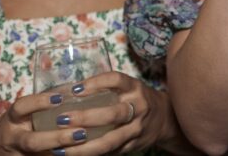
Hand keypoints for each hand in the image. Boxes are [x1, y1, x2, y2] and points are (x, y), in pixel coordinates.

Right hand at [0, 90, 92, 153]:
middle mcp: (14, 139)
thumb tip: (77, 89)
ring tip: (82, 145)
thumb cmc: (15, 125)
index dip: (39, 102)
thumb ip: (43, 104)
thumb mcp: (22, 112)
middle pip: (32, 142)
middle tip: (80, 133)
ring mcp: (19, 155)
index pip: (21, 108)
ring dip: (62, 153)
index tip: (59, 98)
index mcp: (13, 119)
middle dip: (56, 138)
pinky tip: (80, 154)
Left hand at [46, 71, 178, 154]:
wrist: (165, 119)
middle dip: (86, 118)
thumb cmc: (137, 100)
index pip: (116, 80)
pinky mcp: (132, 146)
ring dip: (84, 146)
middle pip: (113, 113)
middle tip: (62, 120)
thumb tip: (66, 92)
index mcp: (134, 88)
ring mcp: (136, 129)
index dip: (95, 83)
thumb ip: (106, 89)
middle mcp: (139, 107)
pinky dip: (91, 155)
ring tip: (61, 149)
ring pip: (110, 141)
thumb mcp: (128, 88)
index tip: (74, 89)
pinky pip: (110, 152)